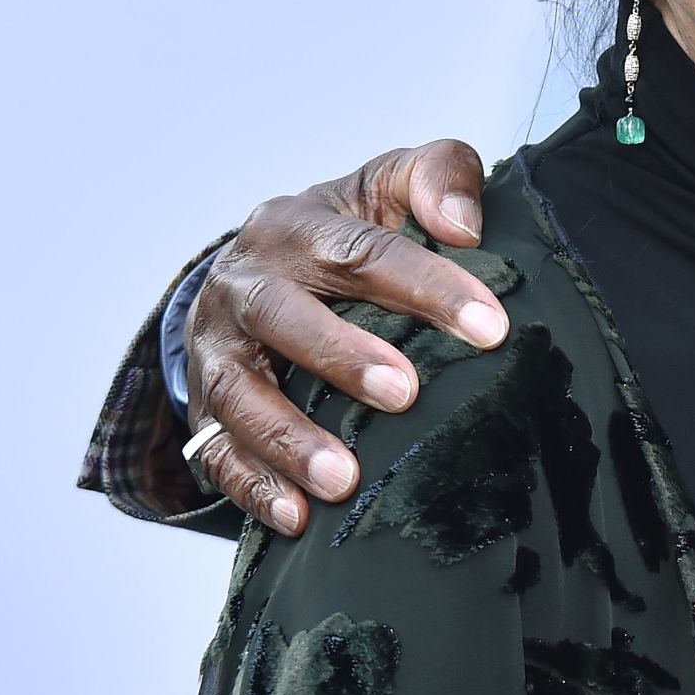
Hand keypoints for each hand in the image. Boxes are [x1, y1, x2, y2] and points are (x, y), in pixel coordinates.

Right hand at [184, 139, 501, 534]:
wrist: (263, 266)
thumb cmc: (348, 230)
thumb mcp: (392, 185)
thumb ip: (438, 177)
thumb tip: (466, 226)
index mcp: (295, 226)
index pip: (363, 253)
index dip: (428, 287)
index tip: (490, 327)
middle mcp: (244, 282)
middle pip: (283, 318)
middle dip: (341, 357)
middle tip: (405, 394)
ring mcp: (215, 348)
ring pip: (238, 393)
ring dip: (288, 439)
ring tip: (344, 479)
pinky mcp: (203, 405)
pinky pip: (214, 450)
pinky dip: (252, 486)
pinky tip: (295, 518)